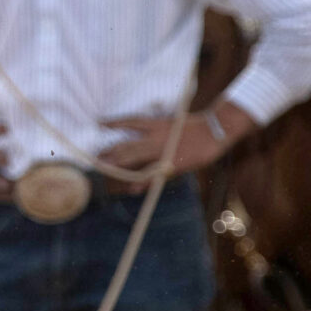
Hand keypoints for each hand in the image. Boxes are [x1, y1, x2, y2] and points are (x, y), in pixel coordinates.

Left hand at [97, 105, 244, 174]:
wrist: (214, 131)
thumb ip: (156, 130)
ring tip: (105, 168)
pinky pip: (154, 174)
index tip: (99, 122)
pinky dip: (143, 182)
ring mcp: (163, 151)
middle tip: (96, 157)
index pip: (131, 121)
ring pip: (136, 157)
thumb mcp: (172, 124)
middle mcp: (156, 136)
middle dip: (111, 151)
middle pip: (128, 143)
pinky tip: (133, 189)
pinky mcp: (172, 163)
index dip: (114, 122)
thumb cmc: (194, 127)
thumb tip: (143, 133)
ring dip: (120, 164)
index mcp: (157, 124)